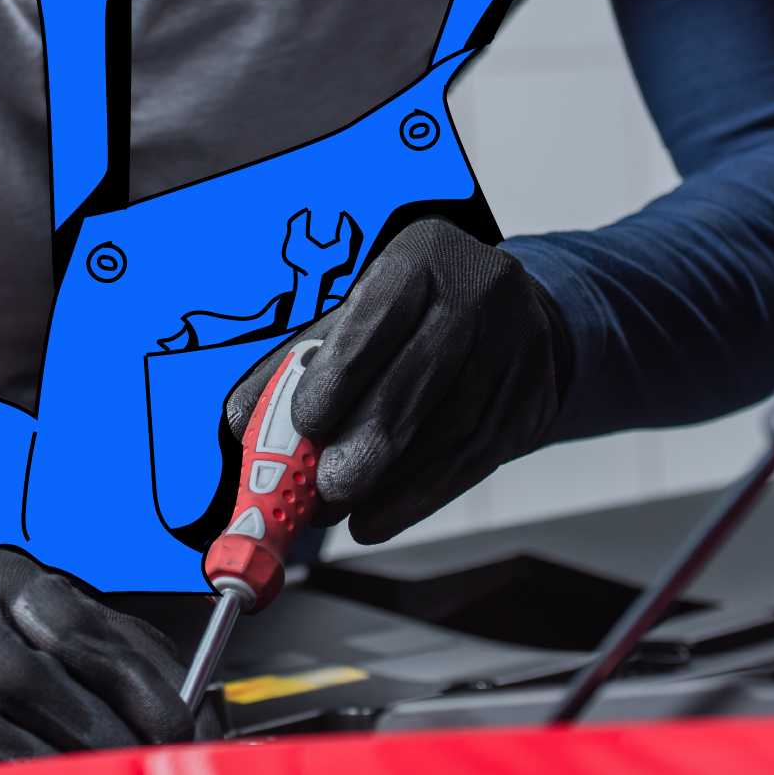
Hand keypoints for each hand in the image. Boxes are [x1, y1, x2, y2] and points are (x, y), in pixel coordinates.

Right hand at [0, 548, 215, 773]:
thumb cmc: (37, 648)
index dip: (135, 688)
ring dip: (25, 763)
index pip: (79, 630)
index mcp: (21, 585)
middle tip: (131, 768)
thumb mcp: (97, 641)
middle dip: (87, 737)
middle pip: (19, 676)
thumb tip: (205, 733)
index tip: (177, 734)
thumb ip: (150, 677)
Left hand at [225, 216, 570, 545]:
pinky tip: (375, 517)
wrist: (517, 317)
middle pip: (419, 377)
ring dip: (385, 481)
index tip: (303, 422)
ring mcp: (514, 349)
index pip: (378, 316)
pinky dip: (416, 497)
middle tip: (323, 486)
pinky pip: (471, 461)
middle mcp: (477, 294)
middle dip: (365, 440)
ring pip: (446, 429)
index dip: (339, 375)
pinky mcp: (528, 402)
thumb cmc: (419, 314)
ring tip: (335, 507)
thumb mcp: (362, 314)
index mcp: (423, 257)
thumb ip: (303, 363)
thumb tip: (245, 420)